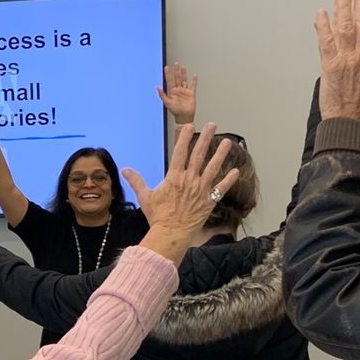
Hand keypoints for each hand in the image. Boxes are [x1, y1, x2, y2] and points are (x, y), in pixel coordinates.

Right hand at [125, 123, 239, 253]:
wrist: (171, 234)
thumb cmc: (158, 217)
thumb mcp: (145, 197)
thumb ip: (136, 181)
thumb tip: (124, 170)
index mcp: (174, 177)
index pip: (180, 153)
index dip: (184, 138)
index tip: (189, 126)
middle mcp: (189, 180)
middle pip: (198, 155)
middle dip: (205, 138)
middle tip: (212, 125)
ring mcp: (200, 190)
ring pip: (213, 168)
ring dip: (220, 154)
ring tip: (227, 142)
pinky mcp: (209, 201)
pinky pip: (221, 188)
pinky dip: (228, 180)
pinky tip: (235, 171)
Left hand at [157, 62, 196, 123]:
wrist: (184, 116)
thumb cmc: (175, 111)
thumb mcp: (167, 102)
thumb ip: (162, 95)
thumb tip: (157, 87)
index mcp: (172, 91)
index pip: (169, 80)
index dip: (168, 74)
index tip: (166, 67)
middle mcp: (178, 90)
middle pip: (177, 78)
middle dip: (176, 71)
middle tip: (176, 63)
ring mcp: (185, 91)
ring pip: (184, 80)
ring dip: (183, 73)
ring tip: (182, 67)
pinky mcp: (191, 94)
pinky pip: (193, 86)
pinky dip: (194, 81)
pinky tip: (194, 76)